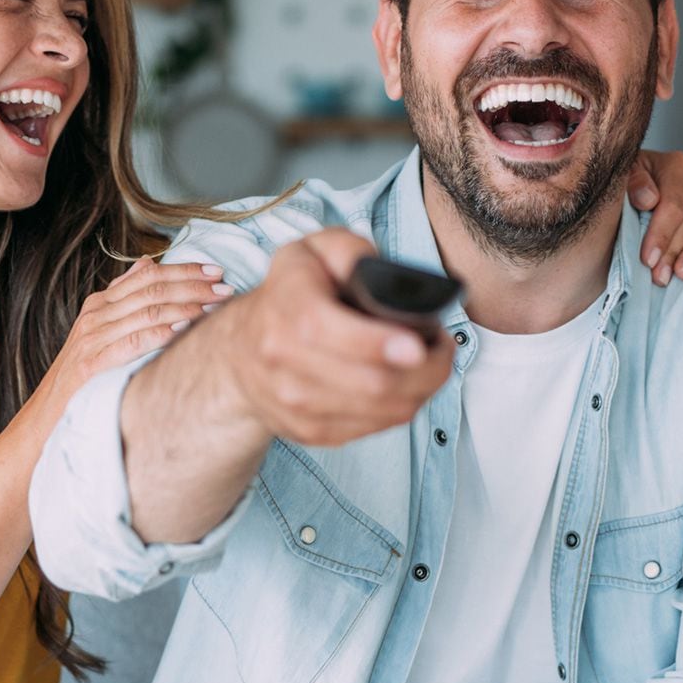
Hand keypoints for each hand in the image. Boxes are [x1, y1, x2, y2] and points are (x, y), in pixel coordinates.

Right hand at [43, 257, 232, 399]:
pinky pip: (133, 342)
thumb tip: (148, 263)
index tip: (216, 271)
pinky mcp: (92, 364)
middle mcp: (96, 315)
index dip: (184, 270)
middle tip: (225, 289)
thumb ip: (123, 297)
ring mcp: (93, 338)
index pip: (148, 275)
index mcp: (100, 303)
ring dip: (185, 308)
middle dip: (193, 287)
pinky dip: (161, 334)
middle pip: (152, 290)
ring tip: (214, 308)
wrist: (48, 412)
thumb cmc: (84, 372)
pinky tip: (184, 331)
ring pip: (147, 313)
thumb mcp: (101, 329)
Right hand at [215, 228, 452, 446]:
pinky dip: (401, 407)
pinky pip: (374, 429)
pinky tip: (406, 384)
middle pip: (371, 383)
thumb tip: (381, 272)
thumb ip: (349, 251)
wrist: (241, 350)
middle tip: (441, 345)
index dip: (378, 342)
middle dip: (425, 368)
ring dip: (422, 389)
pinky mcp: (309, 431)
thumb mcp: (312, 251)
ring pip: (382, 411)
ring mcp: (295, 404)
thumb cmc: (289, 294)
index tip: (418, 343)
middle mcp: (283, 362)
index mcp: (285, 309)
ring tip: (430, 362)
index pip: (328, 331)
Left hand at [628, 149, 682, 285]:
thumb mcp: (624, 175)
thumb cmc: (629, 182)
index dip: (661, 234)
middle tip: (660, 276)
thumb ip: (633, 183)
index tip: (648, 259)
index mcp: (677, 165)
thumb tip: (649, 199)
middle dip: (674, 251)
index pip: (672, 205)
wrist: (639, 181)